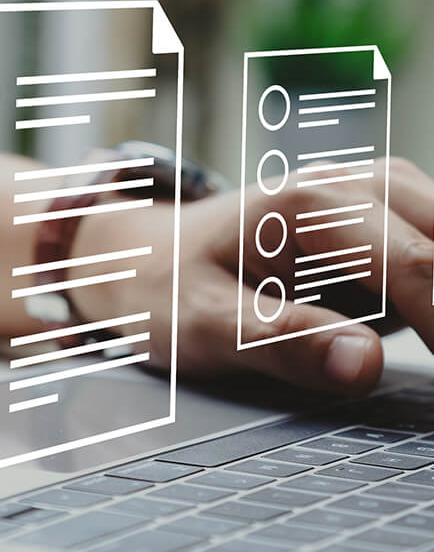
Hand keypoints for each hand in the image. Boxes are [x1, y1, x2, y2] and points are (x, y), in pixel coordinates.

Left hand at [68, 157, 432, 394]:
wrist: (146, 258)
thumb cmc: (167, 286)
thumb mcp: (203, 322)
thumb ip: (281, 341)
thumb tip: (363, 365)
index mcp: (310, 203)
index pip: (417, 266)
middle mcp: (355, 186)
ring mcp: (377, 202)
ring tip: (426, 353)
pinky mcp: (387, 230)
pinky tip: (426, 336)